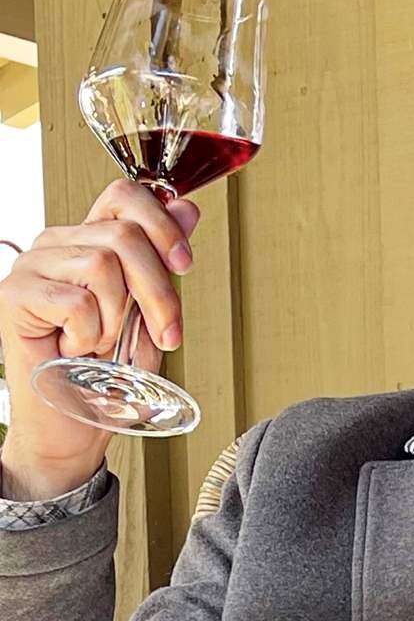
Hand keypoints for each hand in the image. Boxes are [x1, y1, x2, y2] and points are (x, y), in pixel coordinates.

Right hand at [0, 179, 200, 498]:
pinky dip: (90, 334)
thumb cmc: (108, 373)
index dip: (162, 222)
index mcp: (89, 240)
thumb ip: (164, 262)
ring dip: (117, 319)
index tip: (185, 264)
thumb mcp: (150, 313)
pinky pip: (77, 301)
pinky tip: (75, 349)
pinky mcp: (13, 295)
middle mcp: (57, 244)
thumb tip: (188, 207)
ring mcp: (32, 266)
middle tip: (165, 335)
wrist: (72, 426)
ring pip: (103, 264)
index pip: (124, 194)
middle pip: (125, 234)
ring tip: (102, 343)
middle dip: (159, 291)